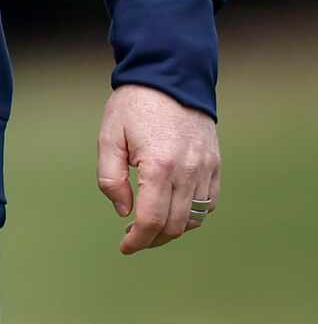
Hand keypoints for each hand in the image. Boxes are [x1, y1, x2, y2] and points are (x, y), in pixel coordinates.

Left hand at [97, 83, 221, 255]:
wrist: (171, 76)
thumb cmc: (134, 105)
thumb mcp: (109, 137)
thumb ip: (111, 178)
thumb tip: (124, 211)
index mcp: (159, 166)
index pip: (152, 220)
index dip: (138, 240)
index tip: (125, 247)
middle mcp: (188, 172)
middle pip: (175, 225)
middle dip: (153, 239)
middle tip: (134, 238)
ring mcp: (206, 169)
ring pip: (195, 218)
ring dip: (173, 229)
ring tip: (152, 226)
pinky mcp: (215, 165)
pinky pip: (209, 203)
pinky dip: (192, 214)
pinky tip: (173, 210)